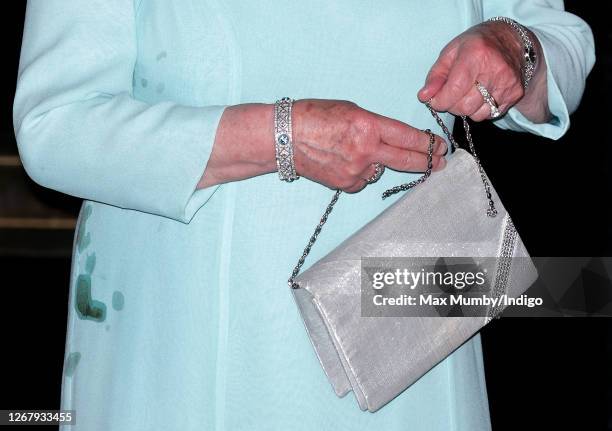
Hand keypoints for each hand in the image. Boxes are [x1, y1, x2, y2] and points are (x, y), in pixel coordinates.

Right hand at [292, 99, 446, 192]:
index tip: (441, 147)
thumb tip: (390, 139)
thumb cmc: (314, 116)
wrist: (284, 137)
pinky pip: (362, 180)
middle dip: (427, 162)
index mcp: (368, 126)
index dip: (428, 143)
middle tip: (440, 163)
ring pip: (380, 170)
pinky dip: (360, 172)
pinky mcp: (345, 184)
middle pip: (406, 160)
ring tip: (356, 151)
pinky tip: (343, 161)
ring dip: (379, 163)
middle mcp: (366, 151)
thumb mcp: (351, 110)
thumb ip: (374, 126)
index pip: (408, 137)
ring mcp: (356, 171)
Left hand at [418, 21, 542, 121]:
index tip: (435, 100)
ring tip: (467, 93)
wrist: (512, 40)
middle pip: (465, 106)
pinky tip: (481, 95)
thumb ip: (435, 76)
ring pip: (477, 114)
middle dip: (452, 105)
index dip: (441, 100)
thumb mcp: (450, 53)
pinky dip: (481, 109)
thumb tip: (424, 96)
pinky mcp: (515, 93)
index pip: (454, 89)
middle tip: (452, 95)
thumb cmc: (477, 45)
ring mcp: (508, 83)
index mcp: (476, 54)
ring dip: (466, 108)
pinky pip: (490, 114)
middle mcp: (495, 69)